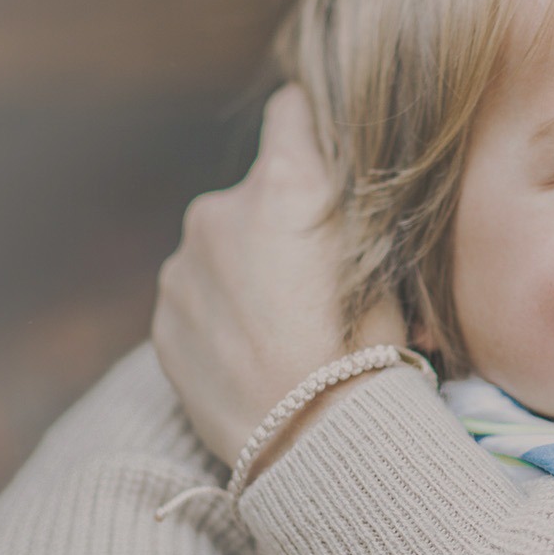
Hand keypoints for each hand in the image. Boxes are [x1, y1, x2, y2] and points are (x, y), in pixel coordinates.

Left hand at [152, 86, 407, 464]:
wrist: (312, 444)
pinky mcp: (163, 318)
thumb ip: (357, 212)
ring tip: (284, 332)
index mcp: (286, 185)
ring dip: (246, 275)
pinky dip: (221, 318)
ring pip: (221, 251)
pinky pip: (197, 300)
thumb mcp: (390, 265)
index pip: (292, 110)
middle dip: (280, 223)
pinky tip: (255, 357)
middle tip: (316, 282)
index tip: (323, 153)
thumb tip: (348, 184)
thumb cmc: (368, 352)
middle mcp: (221, 210)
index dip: (311, 128)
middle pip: (255, 193)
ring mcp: (183, 267)